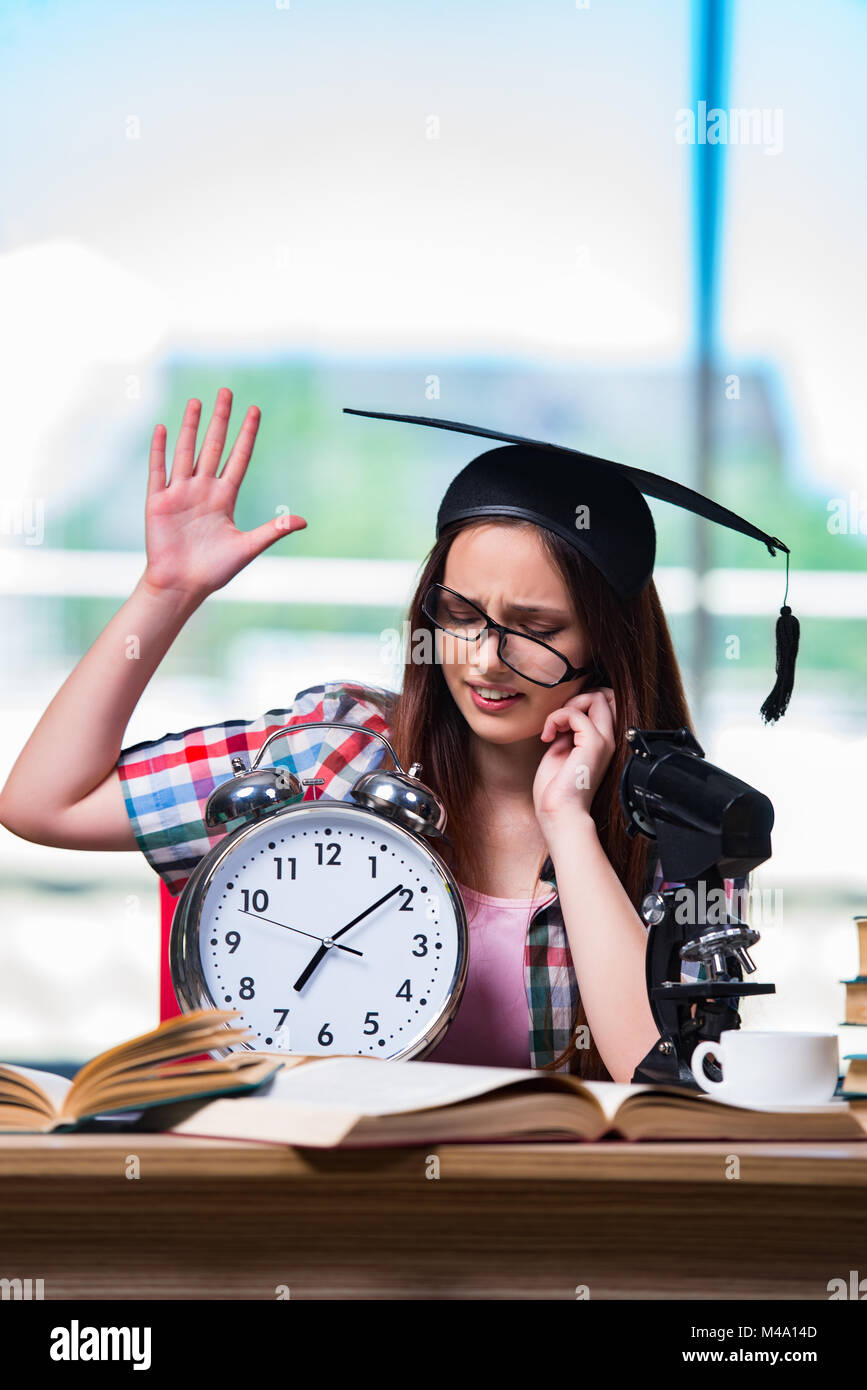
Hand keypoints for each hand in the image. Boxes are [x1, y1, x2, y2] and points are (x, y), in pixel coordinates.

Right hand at [141, 387, 306, 600]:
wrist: (182, 586)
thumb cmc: (214, 571)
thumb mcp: (247, 548)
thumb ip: (273, 530)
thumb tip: (304, 521)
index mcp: (225, 498)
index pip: (238, 458)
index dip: (246, 434)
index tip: (254, 411)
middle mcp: (203, 490)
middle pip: (214, 446)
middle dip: (221, 419)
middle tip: (227, 391)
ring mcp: (180, 493)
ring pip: (187, 451)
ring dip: (191, 426)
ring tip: (196, 401)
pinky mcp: (158, 502)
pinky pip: (158, 470)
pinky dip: (160, 450)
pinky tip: (163, 429)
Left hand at [532, 687, 616, 830]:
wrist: (560, 812)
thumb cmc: (557, 788)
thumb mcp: (562, 750)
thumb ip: (568, 731)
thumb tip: (563, 714)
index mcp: (602, 741)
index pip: (604, 703)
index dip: (581, 702)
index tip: (560, 721)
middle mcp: (608, 739)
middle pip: (604, 695)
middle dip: (575, 699)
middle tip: (557, 722)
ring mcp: (604, 741)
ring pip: (596, 697)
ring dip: (566, 707)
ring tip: (553, 728)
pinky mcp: (594, 744)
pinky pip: (575, 714)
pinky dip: (556, 718)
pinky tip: (548, 736)